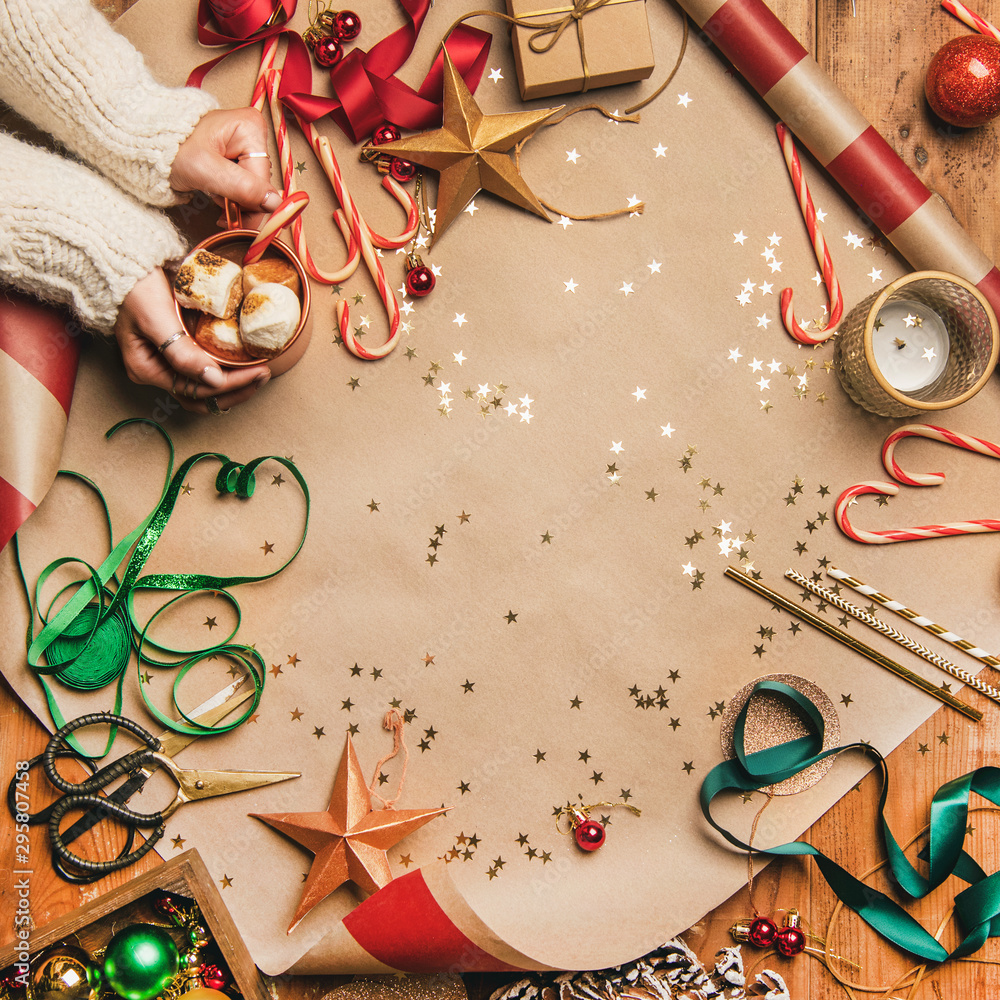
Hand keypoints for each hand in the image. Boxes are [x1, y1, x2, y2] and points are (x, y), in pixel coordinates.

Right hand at [114, 269, 270, 414]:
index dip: (232, 384)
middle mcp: (157, 372)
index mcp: (147, 370)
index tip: (258, 372)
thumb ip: (181, 352)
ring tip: (259, 373)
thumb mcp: (156, 318)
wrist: (125, 263)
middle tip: (264, 375)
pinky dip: (226, 372)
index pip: (197, 391)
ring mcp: (166, 363)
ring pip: (205, 389)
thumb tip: (213, 380)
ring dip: (234, 386)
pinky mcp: (177, 350)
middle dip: (236, 391)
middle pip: (202, 397)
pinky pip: (205, 371)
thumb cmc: (134, 287)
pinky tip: (244, 363)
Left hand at [170, 108, 281, 229]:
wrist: (146, 143)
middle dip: (241, 203)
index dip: (251, 203)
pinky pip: (244, 186)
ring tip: (214, 198)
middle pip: (260, 185)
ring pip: (253, 189)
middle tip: (220, 209)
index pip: (263, 179)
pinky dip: (231, 197)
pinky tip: (217, 195)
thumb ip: (241, 187)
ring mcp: (246, 146)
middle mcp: (253, 134)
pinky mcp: (238, 158)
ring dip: (235, 202)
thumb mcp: (205, 169)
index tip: (234, 219)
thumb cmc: (170, 148)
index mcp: (251, 128)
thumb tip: (275, 203)